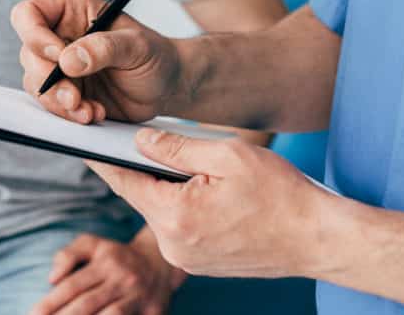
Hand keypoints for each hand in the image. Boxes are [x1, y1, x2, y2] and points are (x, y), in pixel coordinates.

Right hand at [11, 0, 183, 123]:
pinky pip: (51, 105)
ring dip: (59, 102)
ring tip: (89, 110)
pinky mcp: (65, 92)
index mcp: (71, 12)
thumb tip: (67, 60)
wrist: (167, 87)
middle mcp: (59, 37)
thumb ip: (103, 48)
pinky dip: (69, 115)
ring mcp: (60, 67)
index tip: (59, 57)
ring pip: (35, 84)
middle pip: (28, 54)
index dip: (34, 36)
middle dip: (48, 81)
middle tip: (74, 97)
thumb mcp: (137, 46)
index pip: (28, 14)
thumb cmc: (155, 55)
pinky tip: (94, 113)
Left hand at [29, 230, 184, 314]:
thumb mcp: (92, 244)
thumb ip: (68, 255)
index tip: (34, 314)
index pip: (71, 286)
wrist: (161, 262)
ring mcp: (137, 297)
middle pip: (87, 304)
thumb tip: (51, 278)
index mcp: (104, 263)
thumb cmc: (116, 255)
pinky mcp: (153, 312)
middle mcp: (120, 279)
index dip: (51, 302)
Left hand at [87, 129, 331, 277]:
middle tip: (150, 142)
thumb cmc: (281, 194)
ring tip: (195, 169)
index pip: (123, 181)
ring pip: (161, 211)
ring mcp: (187, 259)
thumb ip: (176, 147)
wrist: (320, 240)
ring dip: (169, 189)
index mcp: (175, 216)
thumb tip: (140, 141)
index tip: (82, 143)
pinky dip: (183, 207)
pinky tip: (206, 193)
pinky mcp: (200, 264)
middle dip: (146, 169)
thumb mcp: (227, 155)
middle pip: (141, 195)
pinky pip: (179, 227)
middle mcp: (174, 244)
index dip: (102, 159)